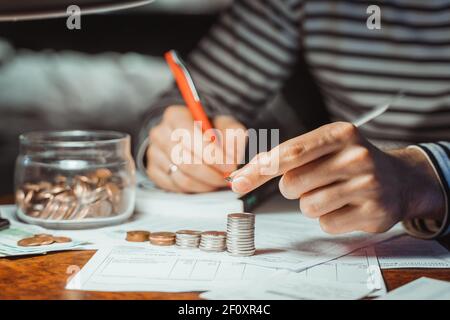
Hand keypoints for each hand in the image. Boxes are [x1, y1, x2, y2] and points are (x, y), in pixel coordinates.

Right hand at [146, 105, 246, 192]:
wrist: (193, 138)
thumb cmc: (211, 131)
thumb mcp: (226, 126)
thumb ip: (233, 136)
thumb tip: (231, 155)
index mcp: (175, 116)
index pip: (190, 137)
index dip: (211, 154)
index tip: (229, 165)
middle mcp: (160, 133)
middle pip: (185, 160)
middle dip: (211, 173)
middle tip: (227, 177)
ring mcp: (154, 153)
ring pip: (181, 177)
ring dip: (206, 183)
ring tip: (220, 181)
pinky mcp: (154, 171)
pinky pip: (175, 187)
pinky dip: (195, 189)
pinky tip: (207, 183)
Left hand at [229, 122, 444, 233]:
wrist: (399, 179)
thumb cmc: (350, 161)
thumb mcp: (325, 146)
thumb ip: (288, 157)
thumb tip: (243, 176)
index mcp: (339, 134)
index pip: (289, 153)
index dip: (258, 169)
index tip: (237, 182)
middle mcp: (356, 156)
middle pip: (292, 183)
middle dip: (292, 187)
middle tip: (313, 181)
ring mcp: (368, 185)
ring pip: (307, 206)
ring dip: (311, 204)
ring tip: (333, 192)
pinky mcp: (373, 213)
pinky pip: (326, 224)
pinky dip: (328, 219)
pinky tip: (346, 206)